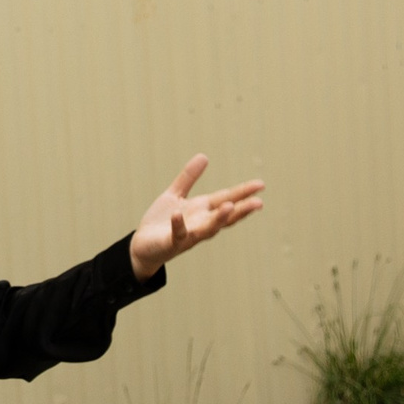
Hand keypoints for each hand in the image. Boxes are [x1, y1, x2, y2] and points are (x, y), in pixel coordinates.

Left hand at [129, 155, 262, 280]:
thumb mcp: (176, 195)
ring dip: (218, 218)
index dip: (244, 192)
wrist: (142, 246)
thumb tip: (204, 156)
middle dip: (242, 210)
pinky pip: (177, 234)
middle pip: (225, 217)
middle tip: (258, 203)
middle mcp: (200, 224)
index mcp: (203, 211)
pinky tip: (178, 214)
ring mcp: (188, 235)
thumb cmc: (161, 222)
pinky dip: (179, 225)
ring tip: (230, 206)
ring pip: (208, 229)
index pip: (227, 199)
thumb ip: (189, 178)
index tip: (261, 185)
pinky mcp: (171, 242)